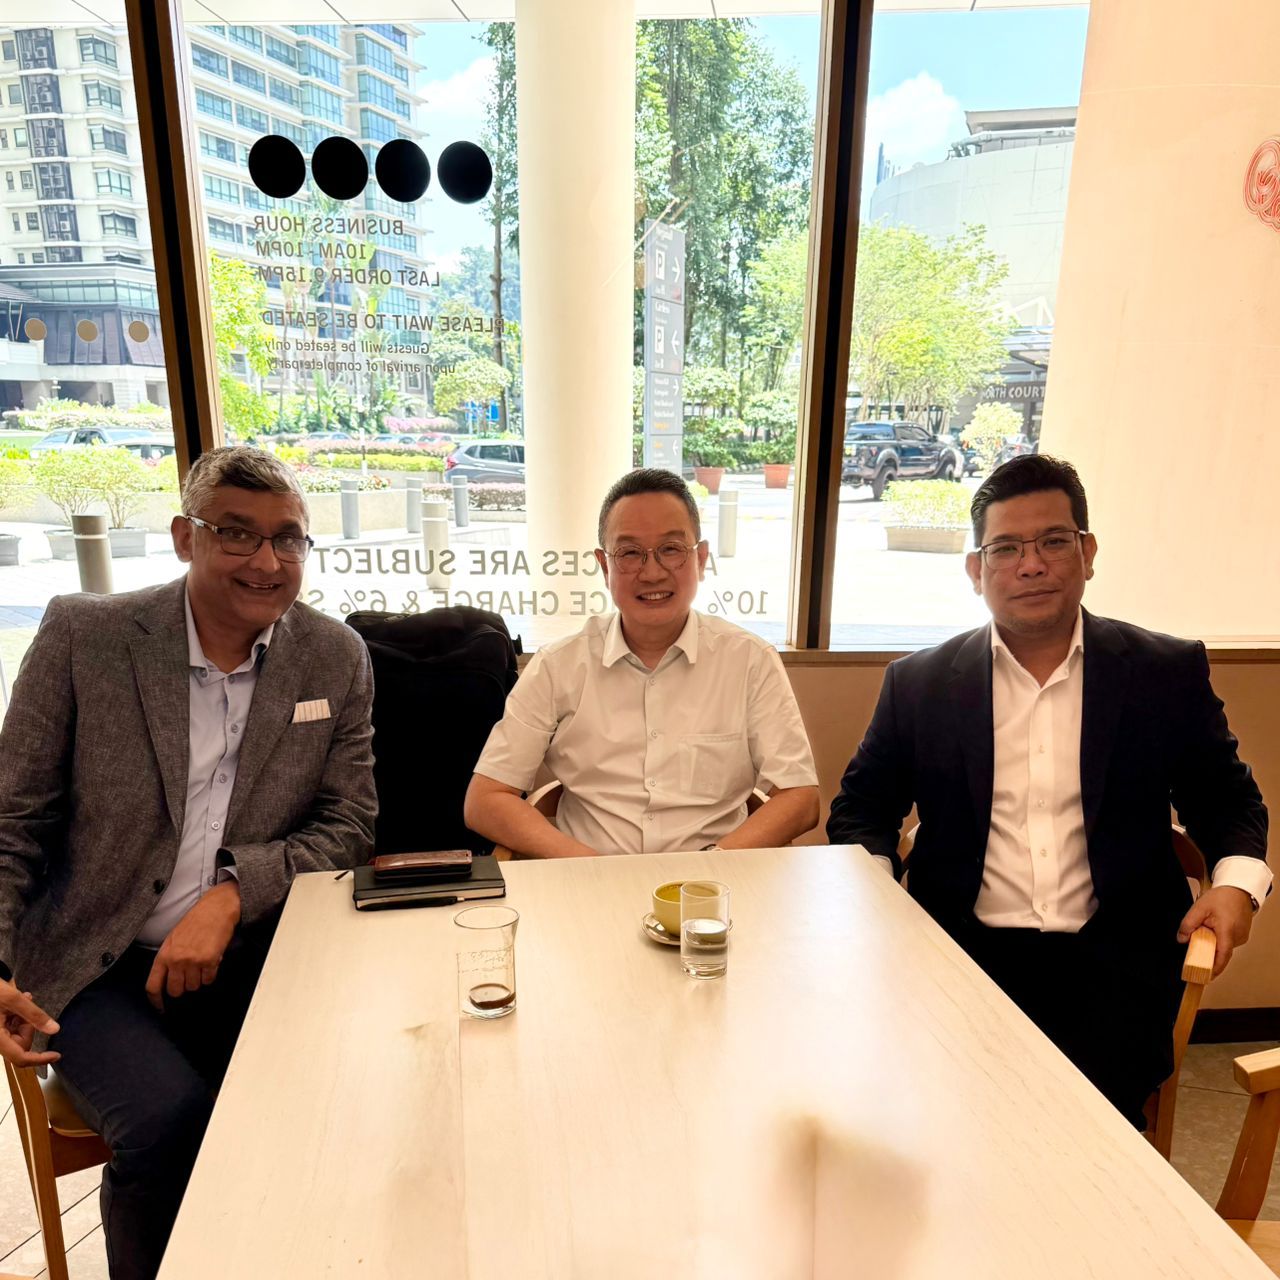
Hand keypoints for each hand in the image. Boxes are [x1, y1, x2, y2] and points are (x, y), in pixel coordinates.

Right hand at [0, 979, 59, 1067]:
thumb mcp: (13, 999)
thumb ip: (34, 1015)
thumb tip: (54, 1030)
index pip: (21, 1057)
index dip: (40, 1058)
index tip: (56, 1055)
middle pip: (21, 1044)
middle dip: (28, 1026)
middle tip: (25, 1006)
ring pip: (18, 1035)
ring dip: (23, 1020)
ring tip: (19, 1001)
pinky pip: (11, 1030)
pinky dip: (17, 1019)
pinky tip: (14, 1006)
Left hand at [146, 881, 240, 1010]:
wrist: (216, 908)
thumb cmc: (196, 921)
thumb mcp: (173, 939)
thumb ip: (168, 959)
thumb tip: (167, 980)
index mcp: (164, 954)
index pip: (153, 986)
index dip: (156, 1001)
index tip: (161, 1008)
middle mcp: (177, 960)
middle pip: (175, 991)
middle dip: (183, 987)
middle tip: (189, 976)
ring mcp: (193, 961)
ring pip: (193, 986)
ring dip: (198, 979)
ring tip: (201, 964)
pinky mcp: (210, 961)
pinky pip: (209, 979)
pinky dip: (210, 974)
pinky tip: (211, 961)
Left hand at [1178, 885, 1255, 977]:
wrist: (1238, 889)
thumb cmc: (1222, 897)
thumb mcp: (1199, 907)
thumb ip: (1188, 924)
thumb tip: (1181, 939)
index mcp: (1227, 930)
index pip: (1222, 955)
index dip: (1214, 968)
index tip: (1206, 976)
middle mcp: (1238, 936)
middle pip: (1220, 952)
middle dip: (1208, 951)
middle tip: (1197, 941)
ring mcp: (1242, 936)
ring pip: (1224, 947)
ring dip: (1213, 943)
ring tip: (1207, 927)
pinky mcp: (1242, 935)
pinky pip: (1228, 942)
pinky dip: (1219, 939)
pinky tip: (1214, 927)